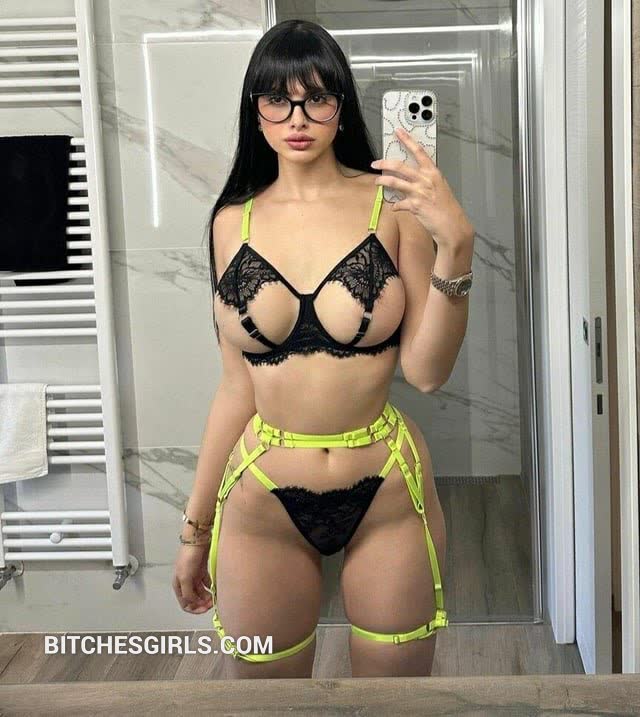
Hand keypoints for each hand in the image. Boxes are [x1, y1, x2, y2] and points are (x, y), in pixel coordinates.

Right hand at [172, 543, 213, 613]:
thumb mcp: (185, 577)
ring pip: (201, 592)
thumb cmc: (188, 557)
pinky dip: (210, 588)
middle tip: (211, 604)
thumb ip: (188, 593)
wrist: (197, 540)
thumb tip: (194, 603)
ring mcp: (194, 576)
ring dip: (207, 596)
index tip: (204, 609)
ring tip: (214, 597)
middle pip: (194, 599)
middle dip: (202, 603)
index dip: (194, 609)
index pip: (185, 604)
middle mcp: (186, 582)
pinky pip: (207, 583)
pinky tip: (215, 589)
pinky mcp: (202, 571)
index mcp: (178, 585)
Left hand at [371, 127, 474, 251]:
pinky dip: (395, 205)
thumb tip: (412, 178)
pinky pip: (398, 203)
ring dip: (382, 181)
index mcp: (433, 172)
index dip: (407, 140)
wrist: (451, 225)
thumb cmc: (447, 207)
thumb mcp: (439, 187)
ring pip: (394, 182)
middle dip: (384, 163)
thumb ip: (425, 180)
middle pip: (400, 166)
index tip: (398, 132)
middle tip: (375, 163)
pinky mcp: (414, 205)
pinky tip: (394, 206)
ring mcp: (419, 192)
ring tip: (377, 181)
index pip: (418, 151)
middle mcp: (425, 179)